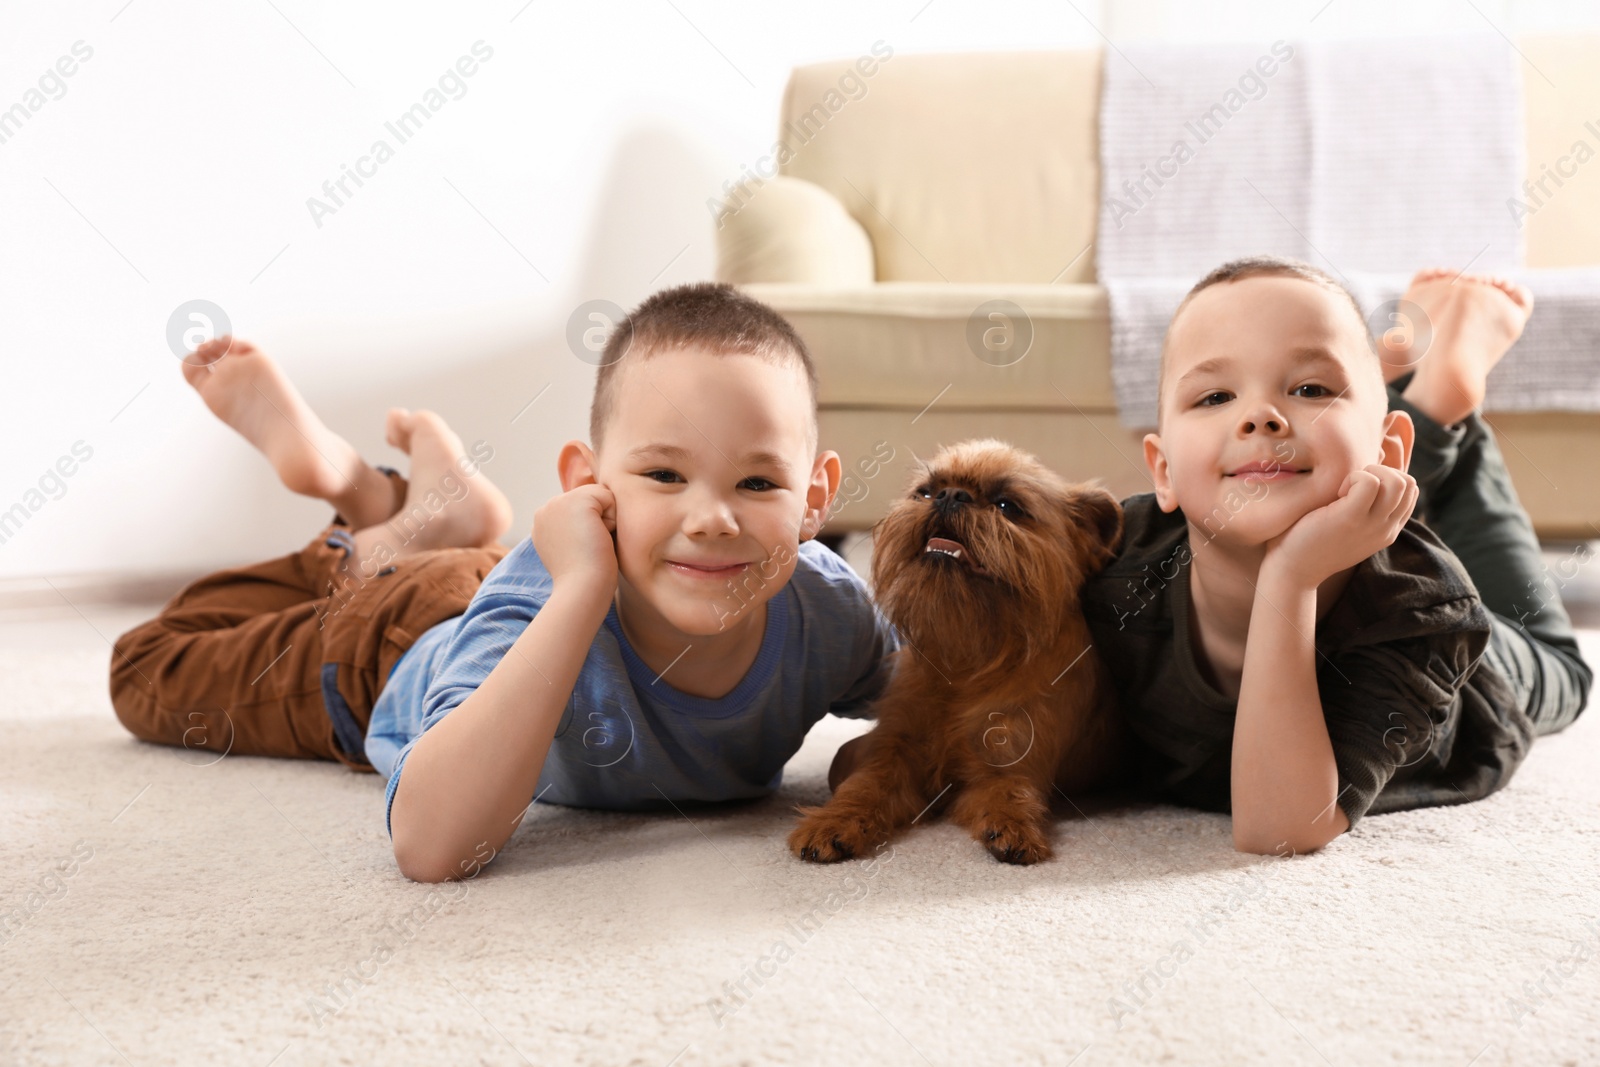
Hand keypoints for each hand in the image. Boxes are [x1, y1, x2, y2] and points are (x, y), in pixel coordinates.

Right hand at [531, 482, 617, 598]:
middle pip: (590, 500)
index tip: (581, 552)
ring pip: (599, 498)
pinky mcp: (575, 500)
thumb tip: (591, 524)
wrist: (582, 588)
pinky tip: (598, 537)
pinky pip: (608, 497)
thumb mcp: (573, 550)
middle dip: (598, 523)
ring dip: (605, 522)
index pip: (580, 510)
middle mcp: (545, 509)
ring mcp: (557, 502)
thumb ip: (574, 531)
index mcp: (542, 523)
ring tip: (592, 543)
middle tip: (587, 549)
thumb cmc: (584, 579)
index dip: (591, 529)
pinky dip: (611, 519)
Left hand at [1263, 464, 1417, 587]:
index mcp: (1387, 530)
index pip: (1411, 492)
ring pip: (1398, 482)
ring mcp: (1372, 525)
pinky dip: (1353, 477)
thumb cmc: (1312, 542)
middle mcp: (1386, 529)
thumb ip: (1366, 510)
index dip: (1387, 478)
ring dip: (1370, 473)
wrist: (1293, 571)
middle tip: (1352, 486)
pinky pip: (1370, 483)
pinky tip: (1336, 493)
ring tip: (1345, 489)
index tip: (1358, 489)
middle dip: (1381, 472)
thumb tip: (1368, 477)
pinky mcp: (1351, 519)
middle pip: (1410, 484)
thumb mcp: (1350, 528)